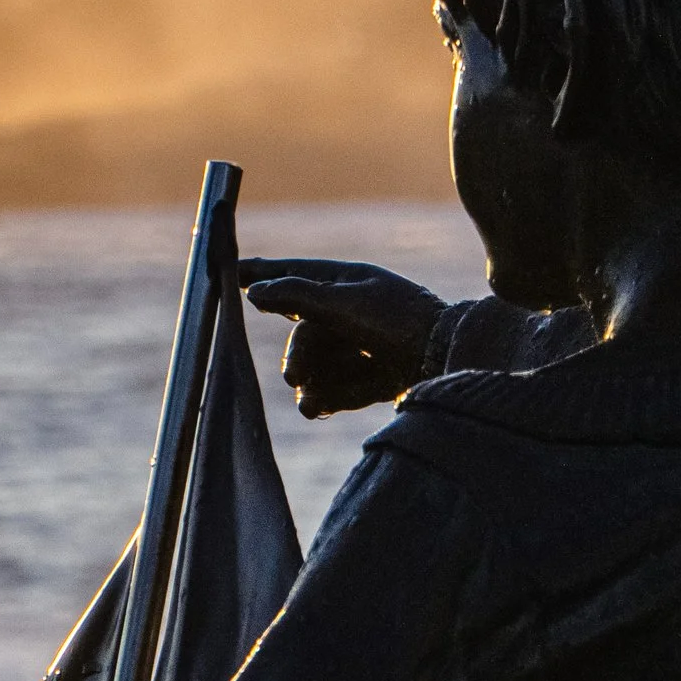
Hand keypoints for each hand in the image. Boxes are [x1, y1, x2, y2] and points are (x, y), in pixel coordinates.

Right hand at [241, 258, 445, 416]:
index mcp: (346, 282)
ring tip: (312, 399)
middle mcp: (351, 313)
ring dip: (310, 381)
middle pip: (303, 334)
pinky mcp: (372, 378)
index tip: (230, 273)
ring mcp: (362, 347)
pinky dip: (324, 397)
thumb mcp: (347, 304)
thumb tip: (256, 291)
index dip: (262, 274)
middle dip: (297, 356)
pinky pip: (335, 387)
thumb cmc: (401, 320)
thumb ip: (299, 297)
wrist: (451, 360)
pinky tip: (317, 407)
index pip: (294, 275)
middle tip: (295, 375)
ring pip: (317, 365)